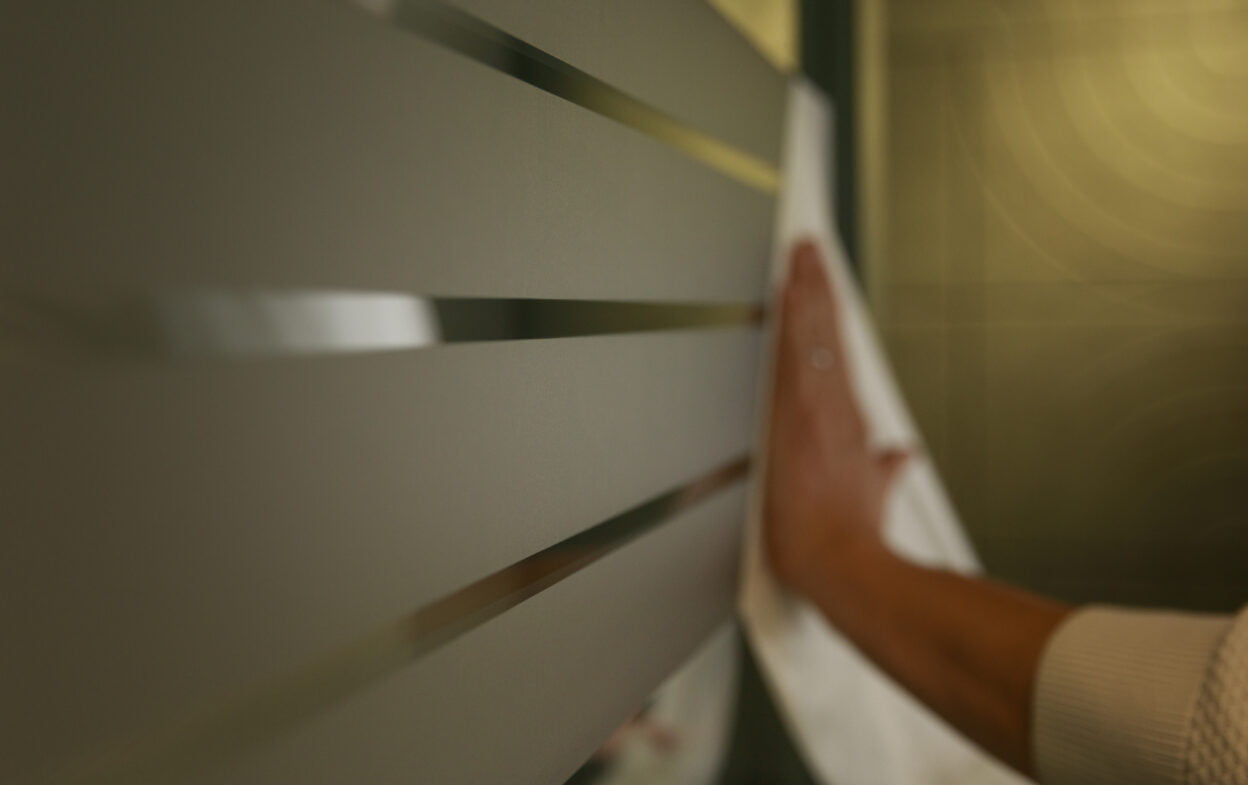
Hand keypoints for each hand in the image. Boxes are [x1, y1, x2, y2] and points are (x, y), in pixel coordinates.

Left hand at [763, 241, 908, 596]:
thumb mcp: (873, 495)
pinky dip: (795, 319)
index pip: (836, 353)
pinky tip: (790, 291)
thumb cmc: (850, 536)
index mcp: (848, 421)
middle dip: (817, 286)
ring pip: (811, 336)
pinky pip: (795, 355)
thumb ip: (884, 469)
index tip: (821, 283)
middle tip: (808, 247)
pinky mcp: (796, 416)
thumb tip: (898, 456)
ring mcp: (815, 408)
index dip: (828, 314)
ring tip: (800, 254)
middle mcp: (835, 407)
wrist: (841, 562)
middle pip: (826, 333)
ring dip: (806, 291)